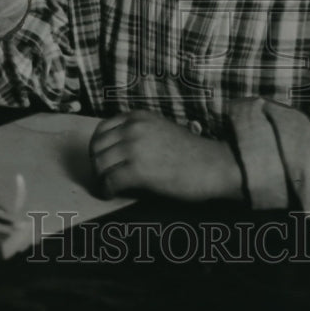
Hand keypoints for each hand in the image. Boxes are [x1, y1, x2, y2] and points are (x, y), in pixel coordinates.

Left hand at [89, 111, 243, 201]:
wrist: (213, 164)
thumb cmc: (192, 152)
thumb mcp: (161, 129)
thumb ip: (139, 133)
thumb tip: (117, 150)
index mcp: (139, 117)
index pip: (102, 129)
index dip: (98, 147)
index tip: (101, 158)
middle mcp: (133, 128)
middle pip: (97, 147)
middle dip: (97, 163)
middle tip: (102, 176)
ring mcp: (134, 148)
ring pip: (100, 164)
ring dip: (100, 177)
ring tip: (107, 186)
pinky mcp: (138, 170)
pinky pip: (110, 180)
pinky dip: (107, 189)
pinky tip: (112, 193)